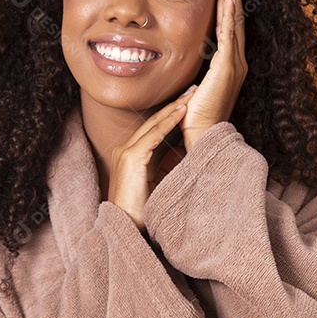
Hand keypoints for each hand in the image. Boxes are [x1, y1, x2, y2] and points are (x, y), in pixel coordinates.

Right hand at [107, 85, 197, 231]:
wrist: (125, 228)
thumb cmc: (142, 211)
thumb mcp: (155, 183)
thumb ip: (164, 166)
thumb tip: (184, 155)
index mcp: (130, 155)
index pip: (153, 128)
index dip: (170, 113)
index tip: (187, 102)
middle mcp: (124, 149)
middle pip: (153, 121)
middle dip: (174, 104)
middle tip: (192, 90)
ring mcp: (126, 152)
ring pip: (154, 124)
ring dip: (173, 108)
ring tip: (190, 96)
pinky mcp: (131, 159)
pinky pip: (153, 136)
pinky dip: (168, 122)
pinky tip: (181, 112)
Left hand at [179, 0, 247, 151]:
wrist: (203, 136)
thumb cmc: (195, 117)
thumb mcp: (193, 87)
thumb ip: (192, 72)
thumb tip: (182, 62)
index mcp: (229, 66)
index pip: (230, 28)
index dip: (229, 6)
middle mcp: (237, 62)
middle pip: (236, 20)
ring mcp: (234, 64)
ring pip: (234, 23)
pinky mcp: (228, 68)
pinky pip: (230, 36)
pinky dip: (230, 16)